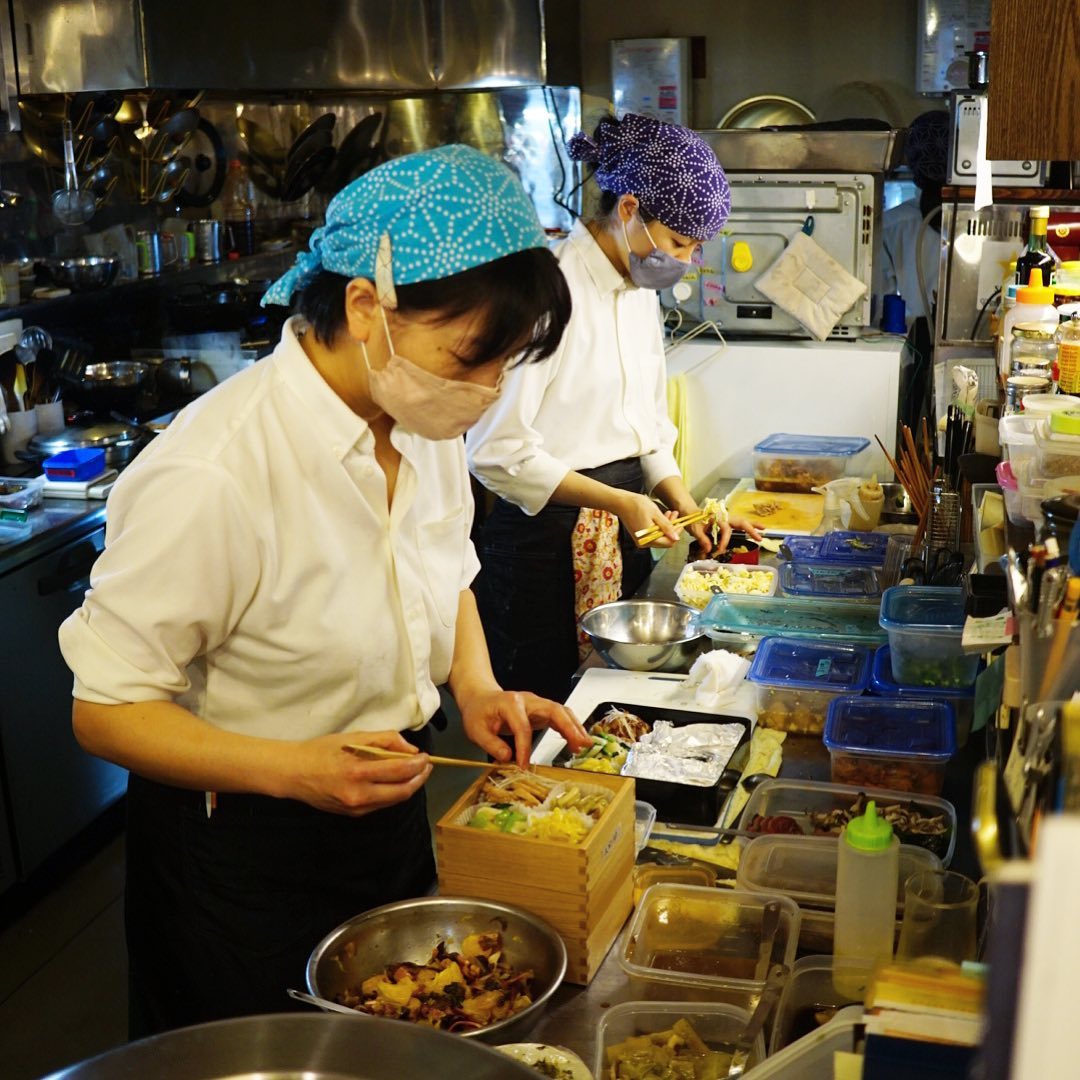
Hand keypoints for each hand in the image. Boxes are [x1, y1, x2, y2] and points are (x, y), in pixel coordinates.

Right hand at [287, 729, 431, 815]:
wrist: (294, 773)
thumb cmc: (322, 750)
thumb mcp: (354, 737)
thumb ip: (385, 740)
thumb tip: (410, 749)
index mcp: (358, 772)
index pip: (399, 770)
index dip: (418, 764)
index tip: (425, 756)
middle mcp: (359, 795)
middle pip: (402, 791)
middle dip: (419, 778)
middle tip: (426, 766)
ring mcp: (356, 808)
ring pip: (393, 800)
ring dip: (409, 786)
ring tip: (415, 772)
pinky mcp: (354, 814)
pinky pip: (381, 804)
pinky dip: (393, 792)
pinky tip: (395, 781)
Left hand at [460, 689, 588, 768]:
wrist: (480, 698)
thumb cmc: (478, 713)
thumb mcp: (476, 730)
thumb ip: (491, 744)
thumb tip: (508, 758)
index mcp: (510, 703)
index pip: (522, 726)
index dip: (524, 748)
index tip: (524, 766)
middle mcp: (528, 700)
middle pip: (553, 710)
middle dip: (569, 727)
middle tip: (581, 744)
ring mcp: (537, 704)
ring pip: (561, 712)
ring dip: (575, 727)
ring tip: (585, 744)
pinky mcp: (541, 711)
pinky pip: (559, 717)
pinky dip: (570, 728)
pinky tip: (577, 742)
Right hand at [617, 492, 680, 547]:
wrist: (621, 502)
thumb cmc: (636, 506)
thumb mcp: (655, 514)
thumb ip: (667, 527)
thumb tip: (676, 537)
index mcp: (649, 539)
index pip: (668, 542)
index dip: (676, 533)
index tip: (681, 523)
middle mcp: (644, 542)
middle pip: (664, 539)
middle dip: (672, 528)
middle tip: (675, 515)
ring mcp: (642, 539)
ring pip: (659, 535)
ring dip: (666, 525)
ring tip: (670, 513)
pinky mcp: (640, 535)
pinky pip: (653, 533)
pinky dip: (659, 525)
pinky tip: (662, 516)